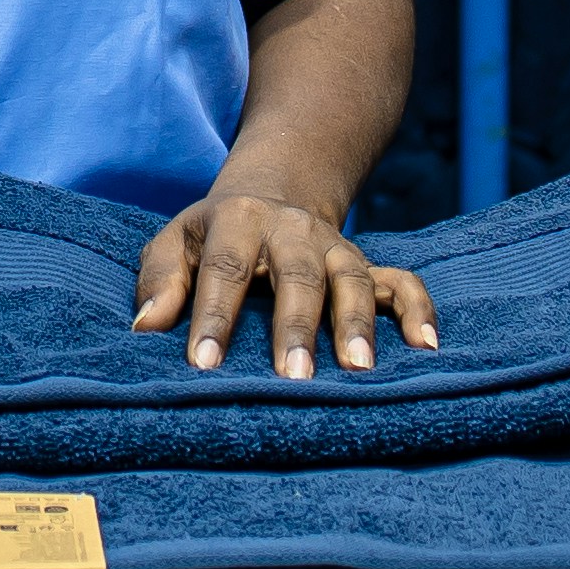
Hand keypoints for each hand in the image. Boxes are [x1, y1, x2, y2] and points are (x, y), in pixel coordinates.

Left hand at [132, 189, 438, 379]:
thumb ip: (160, 280)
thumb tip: (144, 328)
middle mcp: (292, 230)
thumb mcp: (175, 242)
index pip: (225, 268)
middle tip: (294, 376)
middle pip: (298, 275)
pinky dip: (418, 311)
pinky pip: (401, 283)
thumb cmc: (212, 235)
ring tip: (359, 370)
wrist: (273, 192)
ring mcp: (335, 247)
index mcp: (238, 220)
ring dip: (357, 323)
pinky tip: (425, 347)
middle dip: (296, 326)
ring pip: (352, 279)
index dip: (214, 316)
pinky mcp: (367, 265)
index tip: (205, 365)